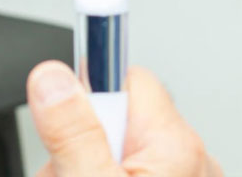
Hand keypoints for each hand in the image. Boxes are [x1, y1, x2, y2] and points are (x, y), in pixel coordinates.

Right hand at [27, 60, 222, 176]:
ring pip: (118, 144)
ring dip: (88, 161)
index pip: (124, 76)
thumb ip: (71, 133)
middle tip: (65, 171)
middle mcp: (190, 158)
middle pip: (117, 112)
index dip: (88, 94)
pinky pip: (129, 165)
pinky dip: (104, 173)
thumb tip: (52, 77)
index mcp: (177, 145)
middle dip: (81, 138)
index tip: (59, 89)